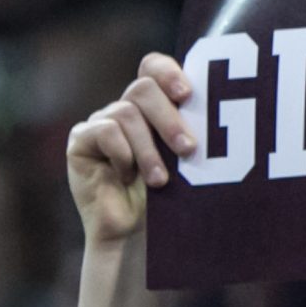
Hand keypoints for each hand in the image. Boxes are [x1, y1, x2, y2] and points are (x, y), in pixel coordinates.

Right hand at [67, 54, 195, 246]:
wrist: (139, 238)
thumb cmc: (172, 201)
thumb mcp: (190, 163)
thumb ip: (196, 132)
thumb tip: (224, 108)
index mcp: (155, 107)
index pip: (154, 68)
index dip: (169, 72)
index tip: (189, 94)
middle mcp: (126, 109)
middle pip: (144, 88)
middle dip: (169, 119)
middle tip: (189, 150)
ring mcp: (101, 123)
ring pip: (126, 112)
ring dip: (149, 149)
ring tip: (161, 181)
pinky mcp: (81, 141)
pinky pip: (104, 131)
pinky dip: (122, 153)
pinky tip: (128, 177)